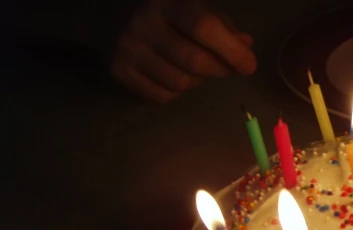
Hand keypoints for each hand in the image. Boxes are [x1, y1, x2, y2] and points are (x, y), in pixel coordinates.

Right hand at [111, 0, 255, 101]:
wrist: (102, 11)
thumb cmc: (159, 8)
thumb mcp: (190, 5)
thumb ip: (219, 24)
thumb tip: (246, 45)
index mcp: (168, 2)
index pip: (204, 27)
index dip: (231, 50)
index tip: (249, 65)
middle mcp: (145, 23)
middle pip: (195, 62)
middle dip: (220, 69)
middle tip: (227, 68)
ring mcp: (129, 48)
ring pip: (180, 83)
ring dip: (197, 81)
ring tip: (195, 69)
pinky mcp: (119, 70)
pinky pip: (162, 95)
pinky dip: (176, 91)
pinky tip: (174, 75)